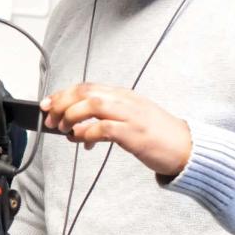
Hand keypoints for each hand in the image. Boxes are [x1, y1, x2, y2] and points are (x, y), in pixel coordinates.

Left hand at [39, 83, 192, 177]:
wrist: (187, 147)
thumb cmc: (157, 136)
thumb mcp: (129, 120)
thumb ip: (104, 120)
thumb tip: (76, 129)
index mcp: (123, 95)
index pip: (87, 87)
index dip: (63, 94)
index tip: (47, 104)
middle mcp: (125, 101)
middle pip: (85, 92)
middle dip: (61, 104)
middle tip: (50, 120)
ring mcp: (131, 115)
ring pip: (91, 105)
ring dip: (71, 116)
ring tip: (63, 130)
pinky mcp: (135, 133)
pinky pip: (104, 128)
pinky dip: (87, 133)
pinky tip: (82, 141)